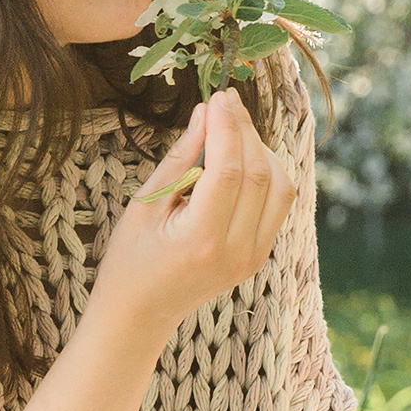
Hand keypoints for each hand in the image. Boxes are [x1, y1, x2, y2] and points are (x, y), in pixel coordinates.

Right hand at [91, 88, 295, 330]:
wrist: (140, 314)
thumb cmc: (130, 258)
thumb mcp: (145, 204)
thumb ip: (180, 157)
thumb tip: (206, 113)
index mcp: (202, 240)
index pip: (229, 170)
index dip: (228, 127)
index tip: (218, 96)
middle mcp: (236, 252)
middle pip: (259, 174)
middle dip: (245, 130)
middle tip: (226, 100)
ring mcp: (253, 257)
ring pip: (280, 187)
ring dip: (262, 149)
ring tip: (233, 127)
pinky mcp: (259, 256)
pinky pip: (278, 204)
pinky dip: (267, 172)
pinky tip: (243, 155)